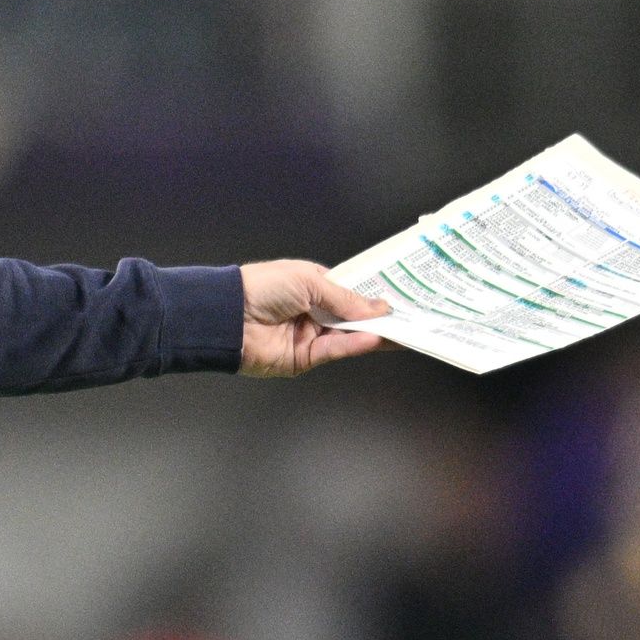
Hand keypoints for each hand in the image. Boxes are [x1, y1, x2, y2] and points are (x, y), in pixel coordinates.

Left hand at [238, 259, 392, 377]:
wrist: (227, 316)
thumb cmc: (263, 287)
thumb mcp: (308, 282)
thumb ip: (345, 298)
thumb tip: (379, 308)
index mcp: (312, 287)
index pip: (350, 293)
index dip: (373, 297)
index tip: (403, 297)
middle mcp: (313, 312)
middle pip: (353, 317)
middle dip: (379, 318)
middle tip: (413, 317)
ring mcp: (309, 335)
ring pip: (348, 336)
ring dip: (374, 333)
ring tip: (402, 329)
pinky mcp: (304, 358)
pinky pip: (334, 351)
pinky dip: (354, 345)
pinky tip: (374, 338)